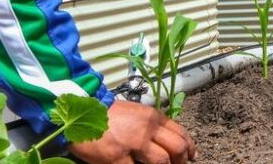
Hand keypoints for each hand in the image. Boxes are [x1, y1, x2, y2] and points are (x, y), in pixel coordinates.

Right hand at [68, 99, 195, 163]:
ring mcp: (133, 143)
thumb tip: (166, 140)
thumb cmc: (108, 114)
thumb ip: (152, 124)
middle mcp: (147, 128)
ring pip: (162, 161)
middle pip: (177, 148)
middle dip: (182, 160)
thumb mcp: (136, 113)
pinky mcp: (117, 157)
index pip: (180, 132)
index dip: (190, 146)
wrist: (80, 112)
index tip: (192, 156)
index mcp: (153, 116)